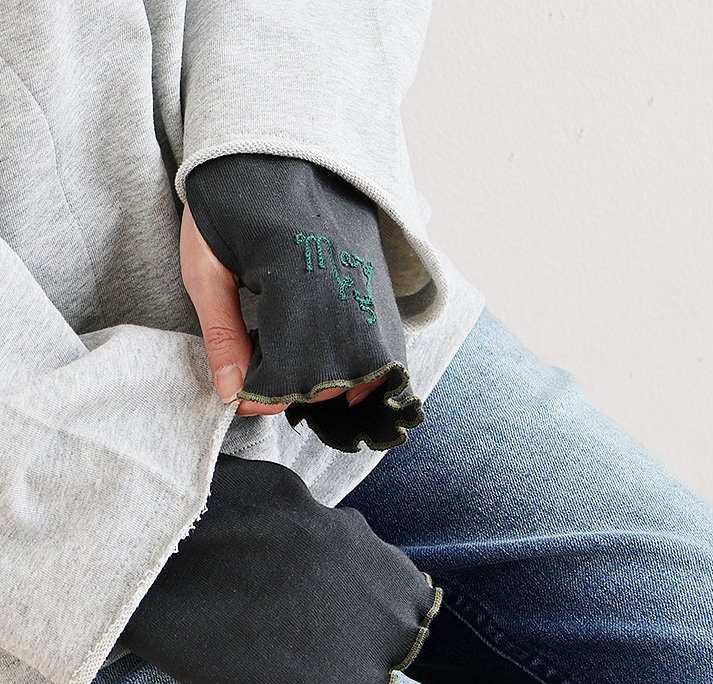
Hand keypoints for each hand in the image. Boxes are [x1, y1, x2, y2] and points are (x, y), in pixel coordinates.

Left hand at [179, 203, 380, 413]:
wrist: (273, 141)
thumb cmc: (225, 199)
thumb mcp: (205, 266)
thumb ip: (221, 335)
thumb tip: (233, 396)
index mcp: (295, 281)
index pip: (287, 375)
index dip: (259, 396)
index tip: (239, 393)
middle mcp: (344, 289)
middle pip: (329, 380)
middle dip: (292, 391)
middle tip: (260, 374)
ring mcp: (371, 287)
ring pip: (365, 371)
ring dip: (328, 384)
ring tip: (292, 366)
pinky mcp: (383, 284)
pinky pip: (390, 349)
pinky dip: (366, 370)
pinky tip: (335, 368)